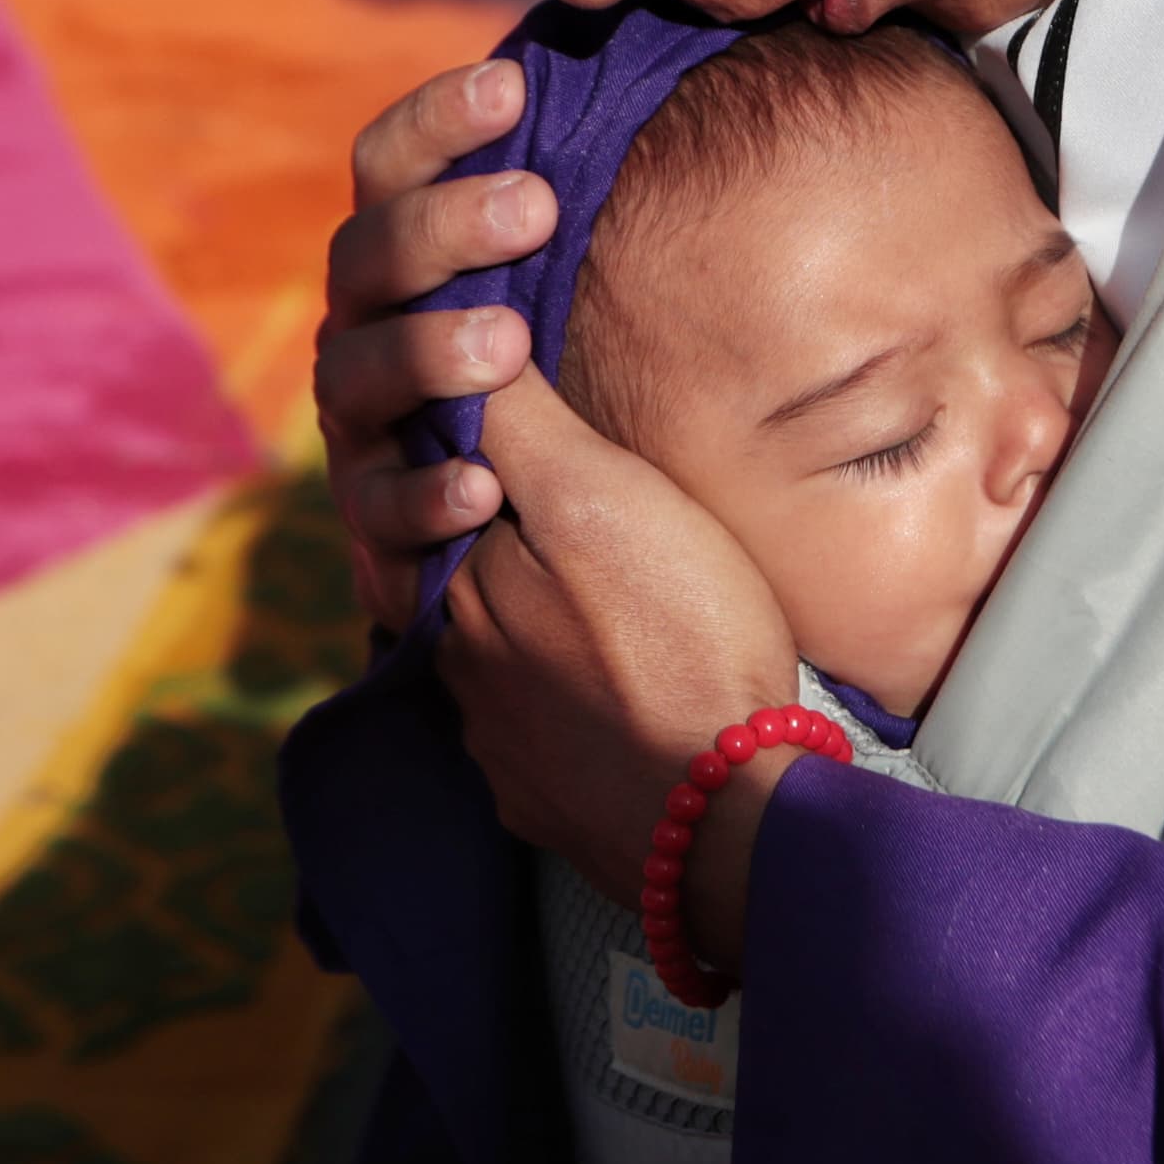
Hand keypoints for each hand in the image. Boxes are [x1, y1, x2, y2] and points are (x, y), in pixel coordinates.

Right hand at [312, 59, 555, 634]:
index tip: (513, 90)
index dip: (436, 122)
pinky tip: (481, 487)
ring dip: (429, 350)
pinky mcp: (375, 532)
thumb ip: (565, 206)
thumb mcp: (561, 293)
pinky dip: (426, 496)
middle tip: (537, 207)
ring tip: (506, 343)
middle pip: (368, 260)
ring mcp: (360, 431)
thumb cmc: (565, 385)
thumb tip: (635, 60)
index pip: (386, 167)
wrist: (538, 558)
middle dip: (444, 228)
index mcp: (398, 263)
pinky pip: (383, 513)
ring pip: (362, 377)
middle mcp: (363, 334)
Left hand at [437, 366, 802, 952]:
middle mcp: (453, 668)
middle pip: (461, 573)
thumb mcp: (600, 497)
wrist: (726, 821)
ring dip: (530, 622)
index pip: (437, 487)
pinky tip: (610, 686)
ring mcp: (494, 743)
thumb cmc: (677, 639)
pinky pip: (530, 731)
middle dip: (501, 535)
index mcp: (453, 584)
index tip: (540, 428)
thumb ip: (517, 424)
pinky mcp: (540, 800)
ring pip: (493, 655)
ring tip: (603, 599)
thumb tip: (453, 342)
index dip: (481, 447)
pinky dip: (560, 699)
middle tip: (585, 513)